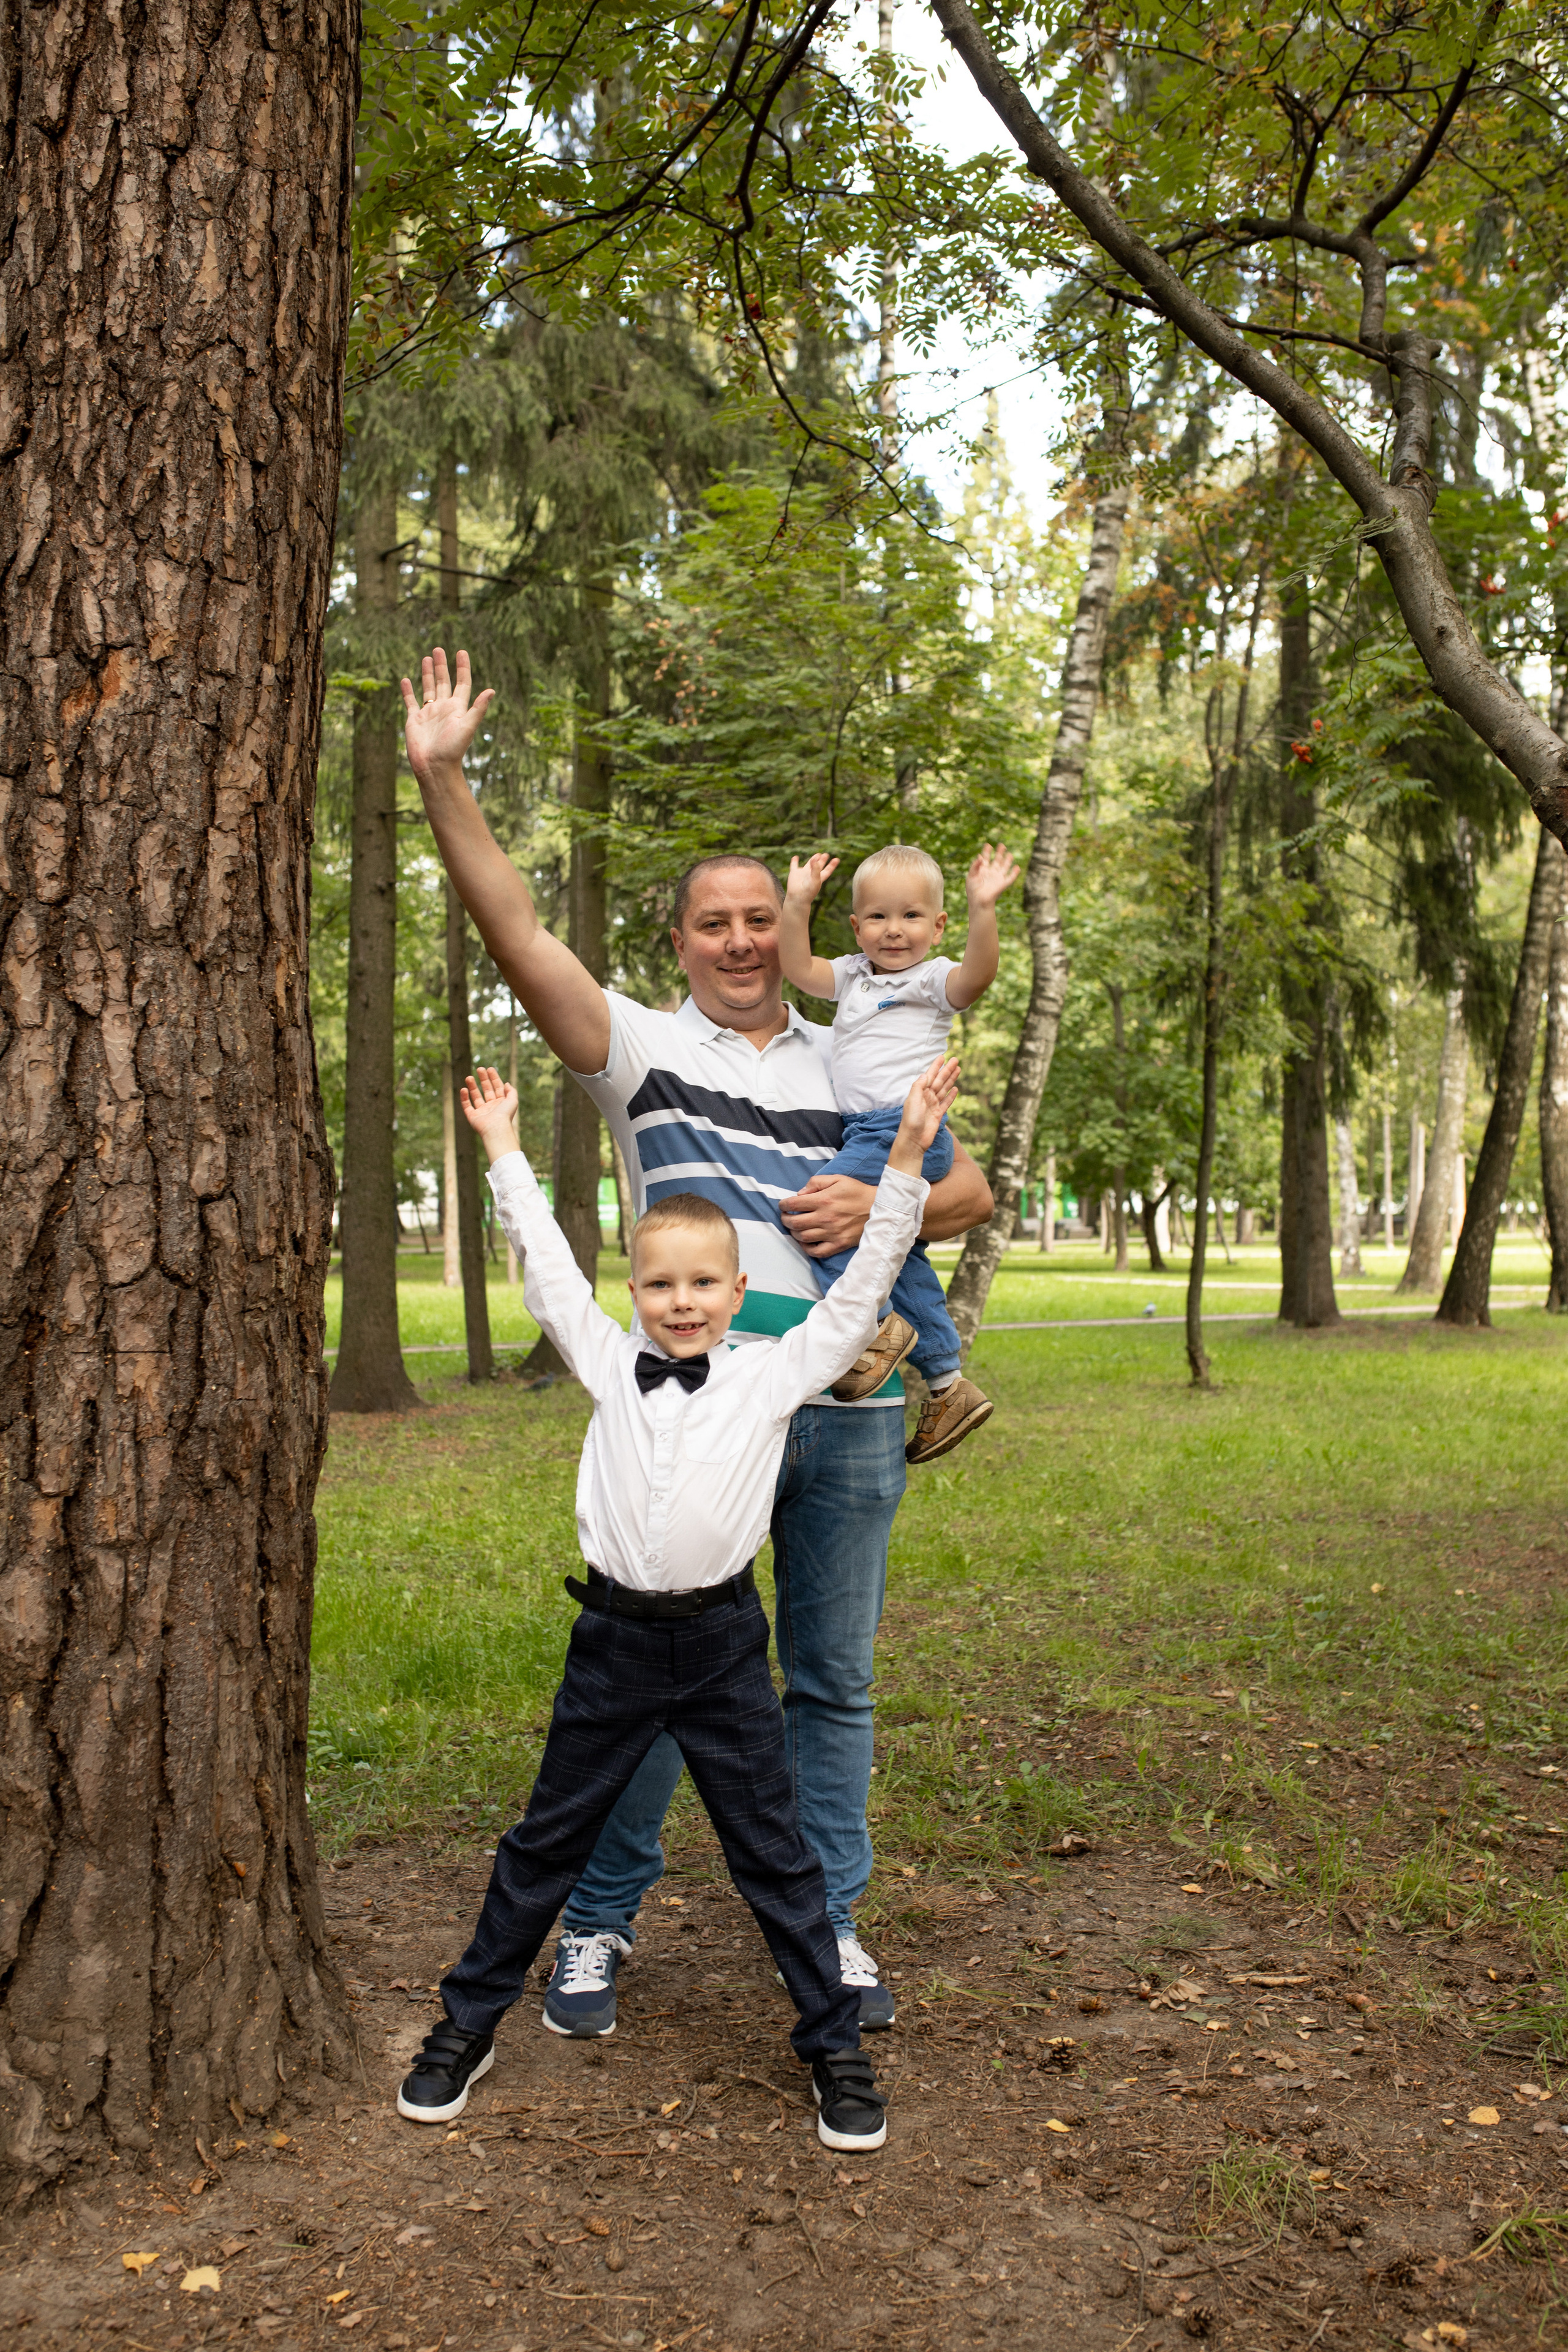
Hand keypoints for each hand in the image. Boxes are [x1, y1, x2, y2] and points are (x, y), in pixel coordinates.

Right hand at [401, 648, 495, 785]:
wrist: (434, 767)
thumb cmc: (453, 749)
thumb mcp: (467, 727)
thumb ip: (478, 708)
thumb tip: (492, 691)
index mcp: (458, 709)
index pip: (462, 683)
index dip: (462, 668)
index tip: (461, 651)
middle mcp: (444, 709)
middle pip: (443, 682)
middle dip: (442, 666)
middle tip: (438, 649)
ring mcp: (429, 714)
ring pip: (428, 689)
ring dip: (427, 674)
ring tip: (426, 658)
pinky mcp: (415, 721)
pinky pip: (411, 702)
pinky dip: (408, 691)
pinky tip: (406, 680)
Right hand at [459, 1065, 520, 1163]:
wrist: (495, 1128)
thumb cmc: (505, 1115)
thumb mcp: (513, 1100)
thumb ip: (511, 1091)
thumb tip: (507, 1083)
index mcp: (501, 1103)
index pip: (497, 1087)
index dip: (494, 1078)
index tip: (489, 1068)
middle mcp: (491, 1107)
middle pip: (486, 1090)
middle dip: (483, 1079)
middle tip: (479, 1069)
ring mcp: (482, 1112)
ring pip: (476, 1096)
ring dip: (472, 1086)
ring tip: (469, 1077)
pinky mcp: (472, 1117)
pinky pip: (467, 1106)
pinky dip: (464, 1097)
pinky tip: (464, 1089)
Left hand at [778, 1172, 876, 1255]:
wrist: (880, 1208)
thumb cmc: (857, 1192)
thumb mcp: (838, 1179)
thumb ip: (816, 1182)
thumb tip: (800, 1193)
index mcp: (823, 1200)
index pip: (794, 1204)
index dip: (783, 1204)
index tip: (782, 1205)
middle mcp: (825, 1218)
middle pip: (795, 1222)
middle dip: (785, 1219)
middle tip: (786, 1217)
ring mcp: (832, 1233)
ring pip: (803, 1237)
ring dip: (794, 1233)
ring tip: (795, 1228)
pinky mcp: (839, 1244)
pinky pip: (817, 1251)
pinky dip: (807, 1249)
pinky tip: (805, 1242)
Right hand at [786, 852, 839, 904]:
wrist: (797, 898)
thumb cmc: (808, 891)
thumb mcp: (815, 879)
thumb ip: (816, 869)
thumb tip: (815, 858)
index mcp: (819, 878)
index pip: (827, 870)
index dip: (832, 865)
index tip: (837, 859)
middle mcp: (811, 875)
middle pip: (819, 866)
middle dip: (822, 861)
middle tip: (826, 855)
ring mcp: (803, 874)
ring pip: (809, 864)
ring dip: (812, 859)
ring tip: (817, 854)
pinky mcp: (794, 874)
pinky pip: (794, 865)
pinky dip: (794, 861)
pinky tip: (795, 857)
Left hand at [895, 1054, 961, 1158]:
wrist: (913, 1141)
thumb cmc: (910, 1121)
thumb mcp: (912, 1101)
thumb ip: (918, 1087)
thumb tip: (925, 1074)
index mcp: (919, 1092)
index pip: (929, 1075)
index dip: (935, 1066)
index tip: (942, 1056)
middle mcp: (926, 1097)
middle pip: (939, 1080)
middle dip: (947, 1070)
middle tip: (956, 1059)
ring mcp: (933, 1106)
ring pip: (944, 1089)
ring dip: (951, 1079)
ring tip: (958, 1069)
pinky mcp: (938, 1115)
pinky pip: (946, 1103)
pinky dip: (951, 1096)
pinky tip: (955, 1089)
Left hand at [966, 843, 1019, 909]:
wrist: (978, 902)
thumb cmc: (973, 890)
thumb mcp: (971, 876)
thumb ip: (975, 866)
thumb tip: (980, 856)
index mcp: (982, 870)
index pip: (985, 858)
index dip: (987, 851)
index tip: (988, 845)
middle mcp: (991, 872)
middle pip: (997, 860)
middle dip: (999, 852)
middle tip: (1002, 845)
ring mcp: (997, 878)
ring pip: (1004, 867)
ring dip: (1008, 860)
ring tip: (1010, 854)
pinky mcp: (1003, 884)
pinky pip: (1010, 878)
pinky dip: (1014, 873)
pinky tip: (1017, 867)